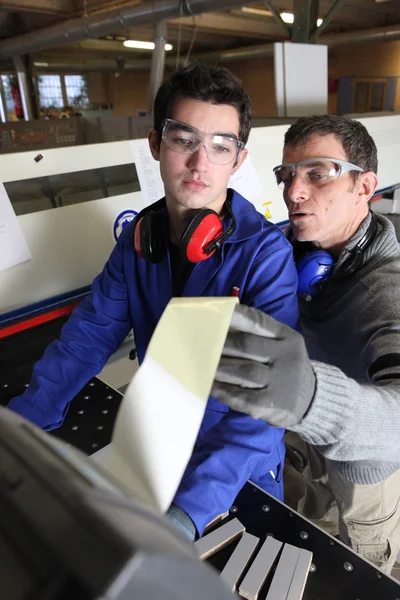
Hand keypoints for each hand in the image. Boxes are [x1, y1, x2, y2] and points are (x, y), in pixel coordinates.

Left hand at [211, 305, 315, 426]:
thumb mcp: (283, 344)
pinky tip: (209, 386)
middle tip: (198, 342)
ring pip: (243, 371)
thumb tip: (222, 320)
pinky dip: (223, 391)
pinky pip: (241, 397)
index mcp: (287, 338)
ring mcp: (280, 382)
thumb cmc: (287, 366)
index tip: (213, 312)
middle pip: (246, 345)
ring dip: (217, 367)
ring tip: (199, 363)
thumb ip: (260, 333)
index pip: (258, 321)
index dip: (234, 315)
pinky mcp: (271, 405)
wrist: (313, 400)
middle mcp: (286, 357)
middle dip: (219, 343)